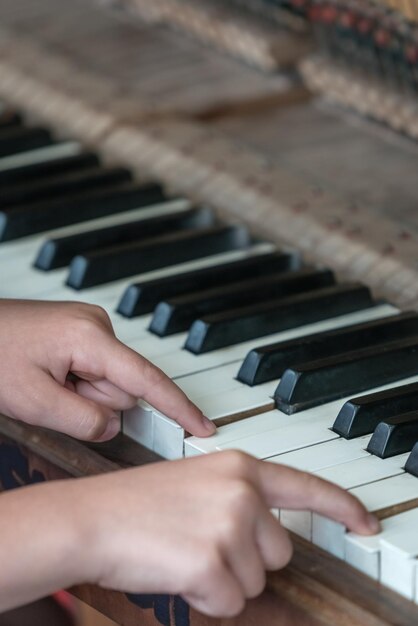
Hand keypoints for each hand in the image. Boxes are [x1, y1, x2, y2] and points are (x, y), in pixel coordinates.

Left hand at [0, 299, 213, 440]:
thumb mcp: (33, 402)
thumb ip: (82, 420)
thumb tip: (113, 427)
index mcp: (90, 337)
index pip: (147, 379)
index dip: (178, 407)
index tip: (202, 426)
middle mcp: (97, 326)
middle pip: (122, 386)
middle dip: (94, 401)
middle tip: (53, 396)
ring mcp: (90, 327)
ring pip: (107, 381)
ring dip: (82, 393)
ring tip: (47, 383)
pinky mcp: (83, 333)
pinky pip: (95, 371)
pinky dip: (78, 383)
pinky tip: (52, 376)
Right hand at [70, 451, 379, 616]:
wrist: (92, 519)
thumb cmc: (137, 504)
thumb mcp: (197, 485)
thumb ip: (241, 501)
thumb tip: (270, 536)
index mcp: (239, 468)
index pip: (308, 488)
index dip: (343, 508)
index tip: (365, 523)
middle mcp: (242, 492)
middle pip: (278, 551)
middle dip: (246, 559)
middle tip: (200, 542)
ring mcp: (229, 526)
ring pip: (254, 581)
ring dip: (223, 579)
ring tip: (183, 551)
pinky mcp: (213, 563)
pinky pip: (229, 602)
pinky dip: (204, 598)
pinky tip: (175, 570)